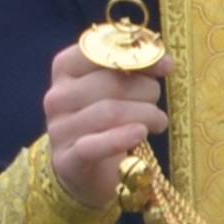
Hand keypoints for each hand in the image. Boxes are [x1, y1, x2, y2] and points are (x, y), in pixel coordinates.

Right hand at [42, 38, 168, 205]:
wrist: (85, 172)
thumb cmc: (105, 123)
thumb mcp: (116, 91)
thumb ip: (134, 72)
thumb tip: (166, 62)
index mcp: (66, 70)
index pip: (98, 51)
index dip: (137, 56)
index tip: (165, 66)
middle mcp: (57, 97)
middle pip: (110, 83)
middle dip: (146, 91)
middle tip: (156, 103)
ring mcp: (60, 130)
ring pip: (109, 112)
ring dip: (145, 115)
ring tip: (157, 123)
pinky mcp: (67, 160)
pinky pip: (94, 146)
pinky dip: (121, 138)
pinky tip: (139, 134)